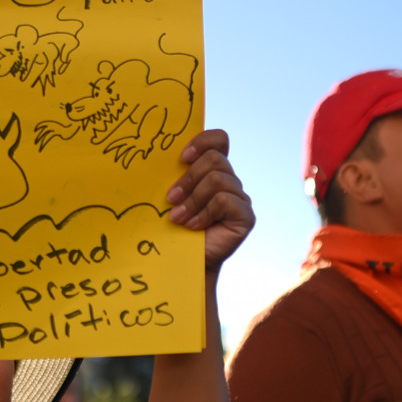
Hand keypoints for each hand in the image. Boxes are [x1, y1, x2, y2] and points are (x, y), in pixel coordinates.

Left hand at [166, 130, 253, 270]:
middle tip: (170, 198)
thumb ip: (174, 175)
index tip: (181, 157)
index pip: (219, 139)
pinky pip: (224, 201)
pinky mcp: (245, 216)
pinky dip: (204, 213)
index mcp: (213, 170)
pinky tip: (193, 226)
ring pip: (218, 180)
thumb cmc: (172, 227)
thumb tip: (156, 153)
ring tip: (177, 217)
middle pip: (215, 159)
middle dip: (188, 178)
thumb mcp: (171, 195)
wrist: (182, 262)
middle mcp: (229, 181)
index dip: (202, 141)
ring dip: (193, 199)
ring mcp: (239, 198)